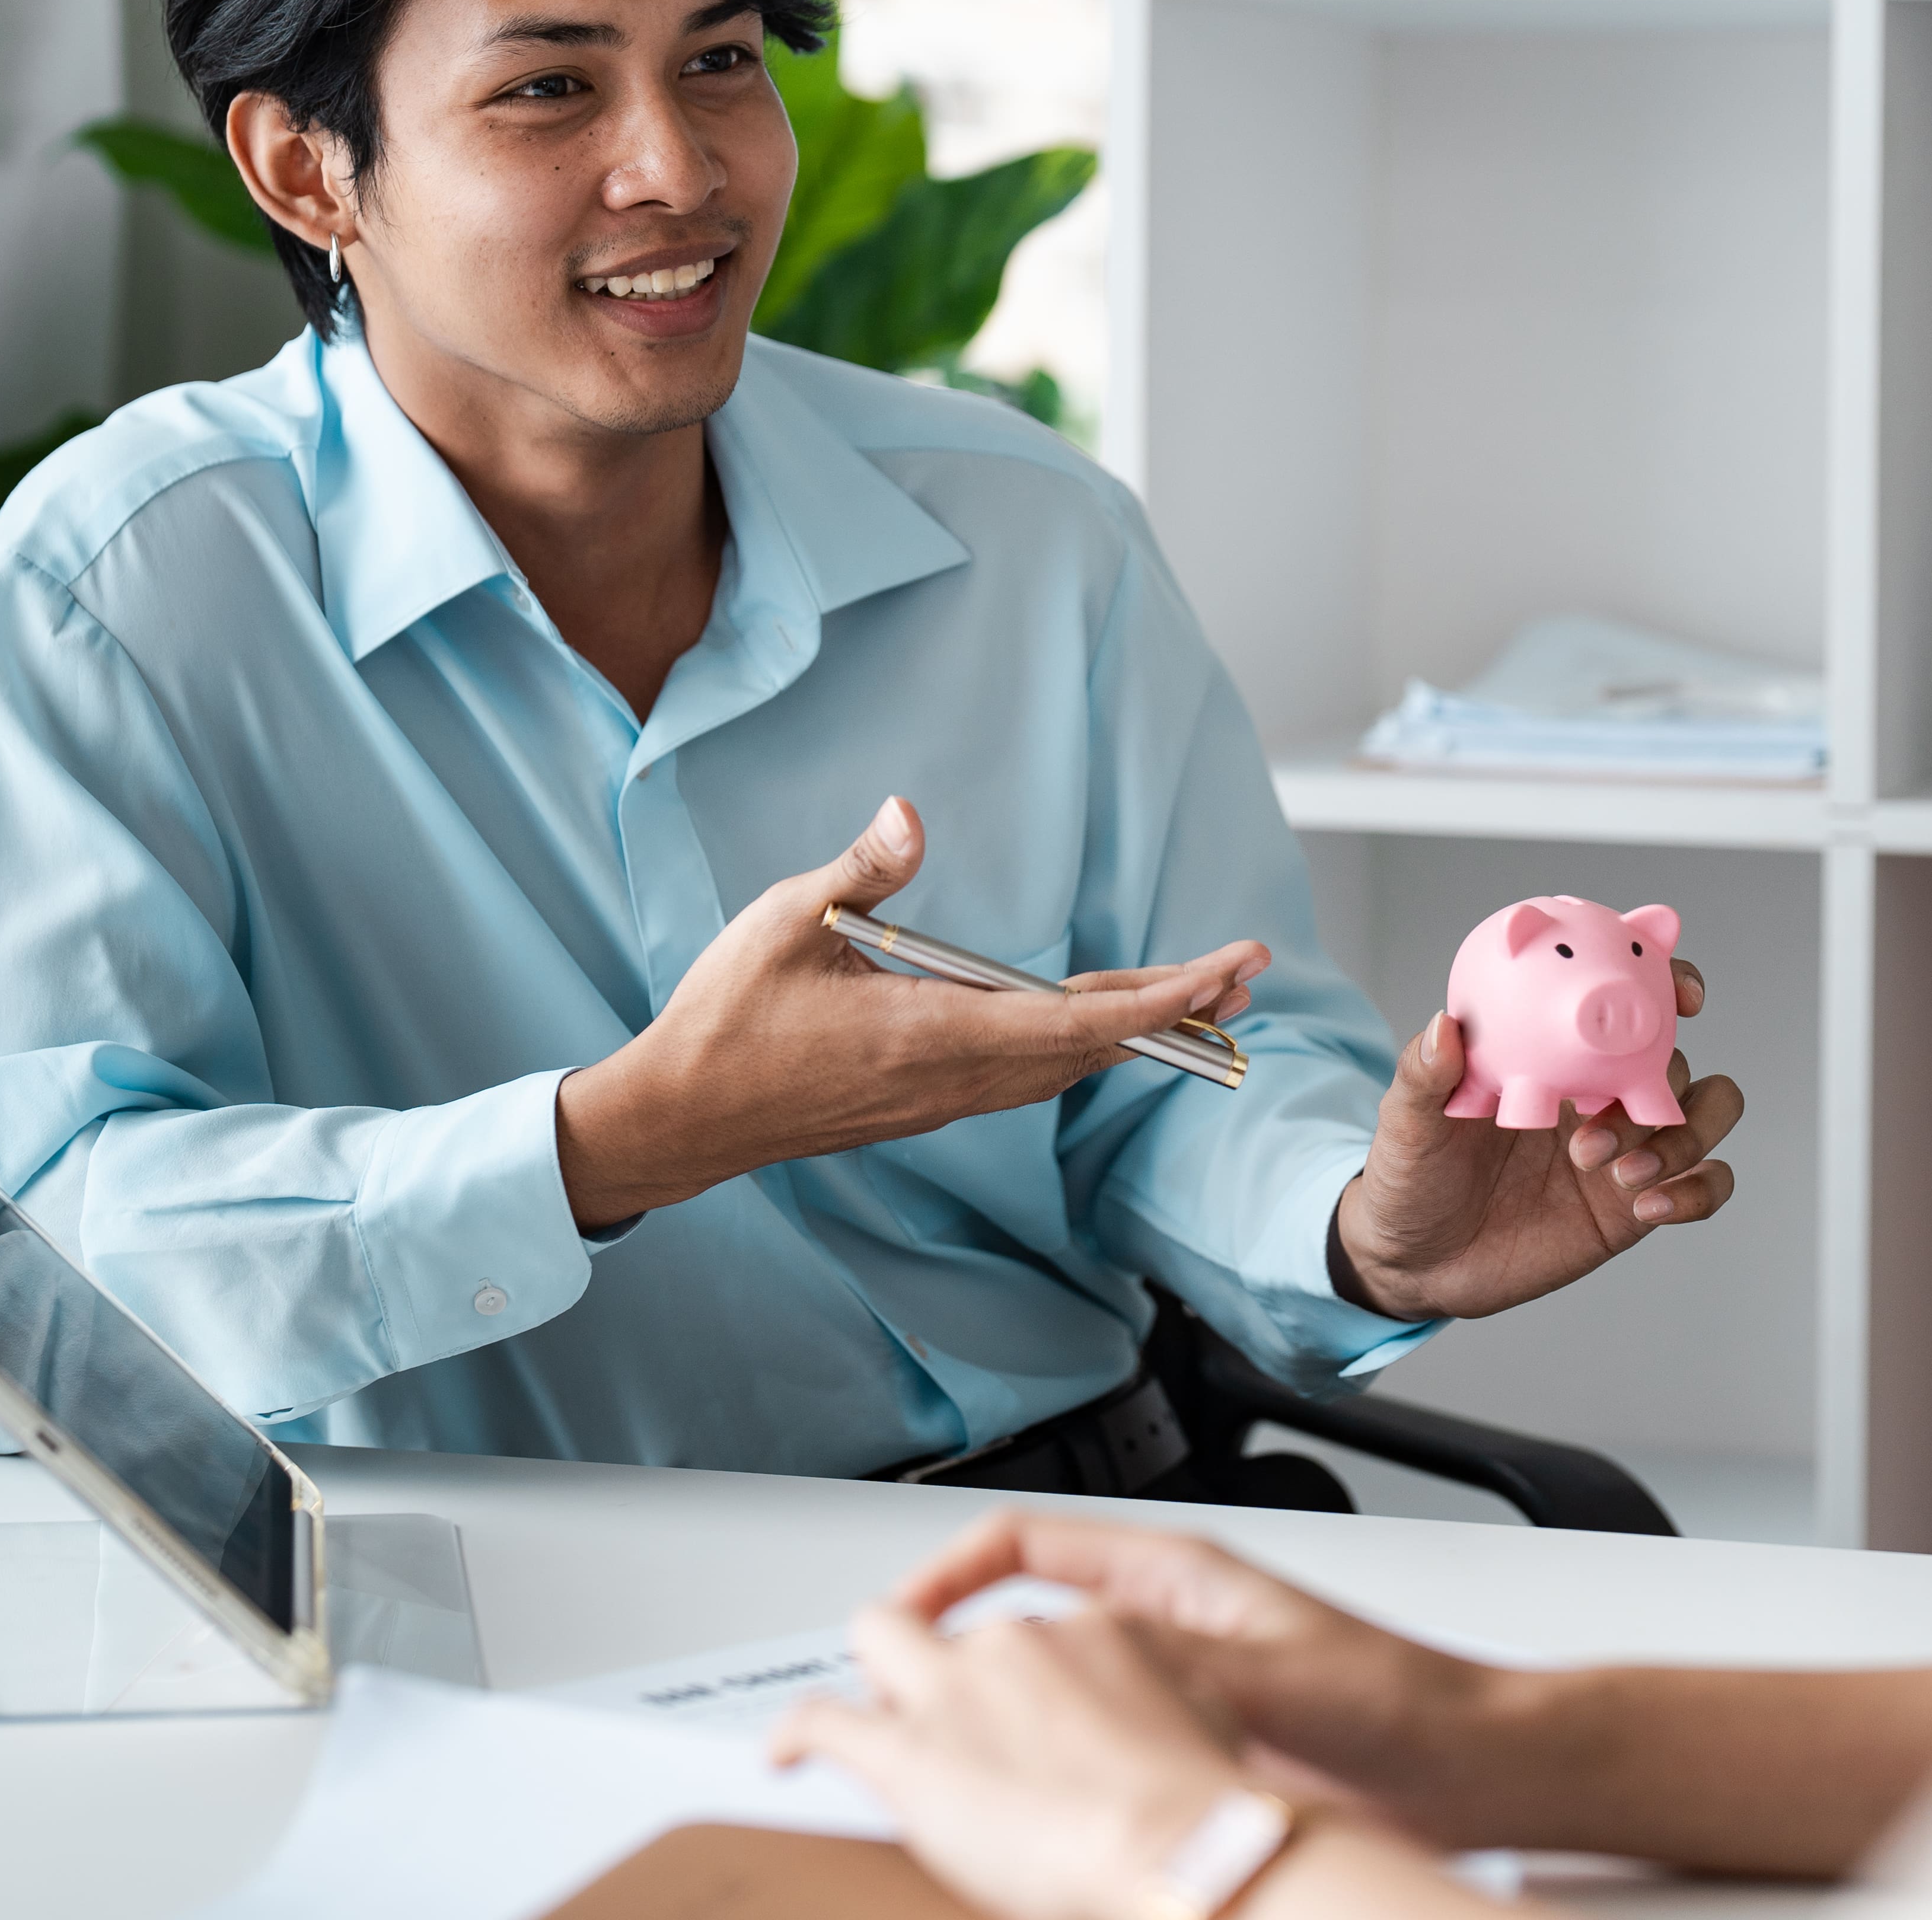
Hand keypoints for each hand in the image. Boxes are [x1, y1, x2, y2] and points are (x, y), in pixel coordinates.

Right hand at [554, 798, 1262, 1228]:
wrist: (684, 1117)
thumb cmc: (727, 1018)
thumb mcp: (785, 923)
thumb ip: (860, 871)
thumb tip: (909, 814)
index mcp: (931, 1034)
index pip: (1077, 1024)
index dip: (1164, 997)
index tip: (1228, 968)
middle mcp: (952, 1079)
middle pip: (1093, 1049)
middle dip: (1178, 1009)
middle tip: (1247, 972)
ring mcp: (942, 1100)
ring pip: (1065, 1068)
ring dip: (1136, 1032)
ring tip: (1200, 999)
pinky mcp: (925, 1102)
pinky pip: (1029, 1076)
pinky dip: (1082, 1047)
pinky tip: (1097, 1024)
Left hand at [770, 1599, 1252, 1919]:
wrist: (1180, 1849)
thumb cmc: (1200, 1809)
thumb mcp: (1203, 1724)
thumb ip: (1158, 1704)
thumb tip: (1148, 1726)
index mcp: (1096, 1627)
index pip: (1033, 1628)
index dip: (1016, 1678)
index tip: (1018, 1711)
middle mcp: (1017, 1642)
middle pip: (951, 1628)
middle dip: (935, 1660)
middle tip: (937, 1712)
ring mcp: (956, 1689)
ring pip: (880, 1640)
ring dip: (876, 1679)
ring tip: (875, 1723)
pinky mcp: (907, 1751)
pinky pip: (824, 1719)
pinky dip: (798, 1732)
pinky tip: (786, 1752)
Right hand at [868, 1511, 1533, 1848]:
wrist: (1471, 1768)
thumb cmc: (1399, 1698)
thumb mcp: (1269, 1670)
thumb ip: (1176, 1668)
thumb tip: (1075, 1667)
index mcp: (1175, 1578)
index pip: (1026, 1544)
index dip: (949, 1572)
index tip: (896, 1618)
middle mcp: (1165, 1628)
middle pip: (1023, 1619)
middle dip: (950, 1652)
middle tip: (891, 1699)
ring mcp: (1173, 1691)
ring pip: (1048, 1689)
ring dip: (992, 1717)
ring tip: (936, 1760)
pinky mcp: (1189, 1754)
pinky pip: (1089, 1752)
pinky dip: (1043, 1775)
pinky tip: (1022, 1812)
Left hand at [1327, 962, 1742, 1320]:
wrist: (1414, 1262)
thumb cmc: (1411, 1177)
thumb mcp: (1407, 1123)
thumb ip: (1425, 1076)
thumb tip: (1445, 1027)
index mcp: (1555, 1057)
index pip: (1629, 1003)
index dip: (1669, 983)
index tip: (1680, 995)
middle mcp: (1600, 1095)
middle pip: (1679, 1059)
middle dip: (1663, 1078)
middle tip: (1600, 1113)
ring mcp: (1625, 1150)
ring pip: (1705, 1116)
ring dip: (1682, 1136)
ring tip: (1618, 1171)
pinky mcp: (1634, 1208)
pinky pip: (1703, 1187)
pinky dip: (1696, 1191)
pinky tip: (1649, 1203)